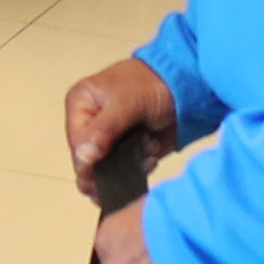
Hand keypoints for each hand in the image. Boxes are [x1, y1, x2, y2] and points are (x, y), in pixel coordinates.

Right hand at [64, 48, 176, 187]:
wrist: (187, 85)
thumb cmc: (151, 84)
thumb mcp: (126, 104)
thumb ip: (104, 130)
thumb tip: (83, 157)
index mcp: (81, 104)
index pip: (76, 141)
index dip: (85, 162)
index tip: (96, 179)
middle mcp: (92, 123)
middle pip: (89, 158)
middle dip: (108, 167)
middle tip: (124, 173)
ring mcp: (112, 137)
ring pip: (109, 167)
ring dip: (127, 167)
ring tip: (146, 155)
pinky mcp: (130, 149)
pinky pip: (128, 169)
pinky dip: (140, 167)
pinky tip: (151, 158)